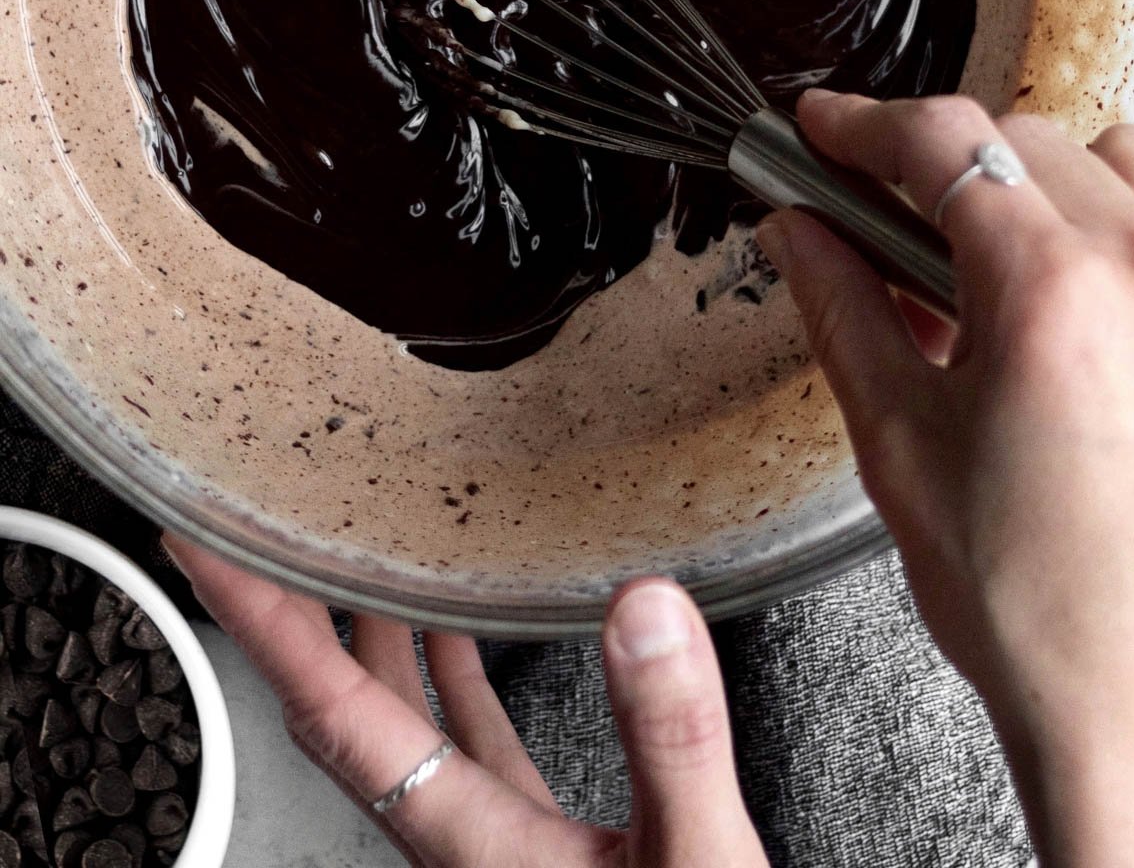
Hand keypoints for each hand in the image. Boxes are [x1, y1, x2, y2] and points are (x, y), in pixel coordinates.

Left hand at [164, 538, 766, 867]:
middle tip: (266, 529)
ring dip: (370, 639)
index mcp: (467, 841)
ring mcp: (490, 848)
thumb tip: (642, 614)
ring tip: (360, 555)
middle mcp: (457, 841)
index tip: (209, 551)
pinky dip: (452, 679)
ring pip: (399, 726)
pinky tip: (471, 637)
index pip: (335, 712)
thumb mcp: (695, 861)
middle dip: (296, 616)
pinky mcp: (534, 849)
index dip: (263, 625)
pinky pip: (467, 746)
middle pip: (342, 710)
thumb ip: (670, 742)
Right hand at [759, 90, 1133, 867]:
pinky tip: (1083, 292)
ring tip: (999, 272)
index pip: (940, 141)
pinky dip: (1124, 219)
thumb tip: (798, 229)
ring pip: (1113, 156)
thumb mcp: (899, 442)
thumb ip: (841, 306)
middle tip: (885, 227)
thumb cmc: (1039, 606)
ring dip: (1041, 186)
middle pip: (1019, 137)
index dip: (860, 123)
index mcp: (1052, 294)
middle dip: (938, 169)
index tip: (823, 128)